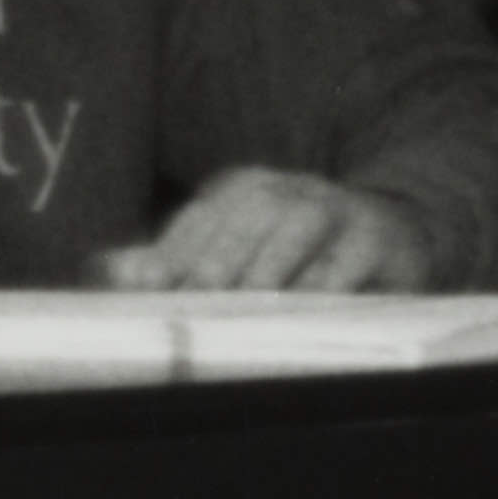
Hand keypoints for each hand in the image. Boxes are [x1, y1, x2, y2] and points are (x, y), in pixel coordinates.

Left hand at [104, 167, 430, 292]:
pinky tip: (308, 307)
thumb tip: (107, 272)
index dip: (174, 252)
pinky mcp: (376, 236)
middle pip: (246, 219)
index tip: (151, 289)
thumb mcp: (234, 251)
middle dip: (218, 260)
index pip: (201, 217)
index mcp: (242, 190)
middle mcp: (286, 191)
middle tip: (196, 301)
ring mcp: (335, 209)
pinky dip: (328, 283)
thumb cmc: (294, 254)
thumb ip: (173, 263)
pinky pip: (350, 259)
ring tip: (248, 303)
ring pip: (297, 229)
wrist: (390, 236)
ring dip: (271, 266)